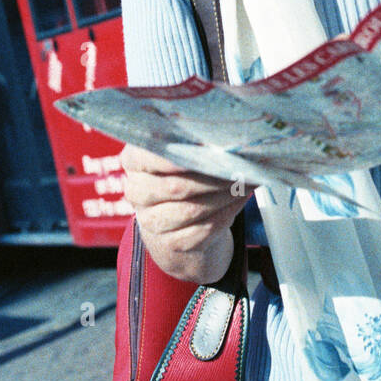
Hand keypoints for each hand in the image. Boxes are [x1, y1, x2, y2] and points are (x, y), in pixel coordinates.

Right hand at [121, 143, 254, 281]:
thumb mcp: (180, 153)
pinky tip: (240, 199)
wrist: (175, 226)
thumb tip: (224, 137)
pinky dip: (227, 212)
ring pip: (191, 210)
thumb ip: (193, 142)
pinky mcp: (169, 243)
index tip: (209, 148)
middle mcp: (136, 191)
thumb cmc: (183, 176)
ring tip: (245, 181)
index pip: (149, 155)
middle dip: (214, 176)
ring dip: (224, 195)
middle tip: (240, 166)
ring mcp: (150, 221)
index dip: (179, 155)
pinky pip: (204, 229)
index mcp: (134, 161)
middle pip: (176, 186)